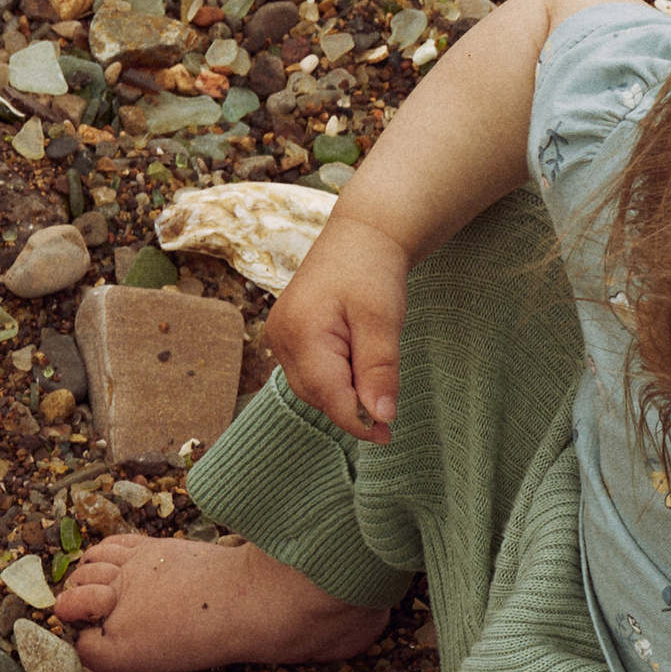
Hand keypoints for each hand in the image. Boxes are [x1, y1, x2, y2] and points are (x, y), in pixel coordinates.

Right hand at [267, 206, 409, 442]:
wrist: (360, 236)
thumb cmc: (371, 271)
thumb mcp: (383, 321)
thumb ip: (379, 371)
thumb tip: (380, 417)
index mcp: (301, 333)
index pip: (328, 395)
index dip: (357, 421)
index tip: (387, 435)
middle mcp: (281, 339)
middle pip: (317, 395)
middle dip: (351, 408)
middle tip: (389, 416)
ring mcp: (281, 338)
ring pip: (312, 388)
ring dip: (344, 395)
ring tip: (376, 383)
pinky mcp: (290, 337)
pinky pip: (310, 373)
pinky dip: (336, 381)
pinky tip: (359, 372)